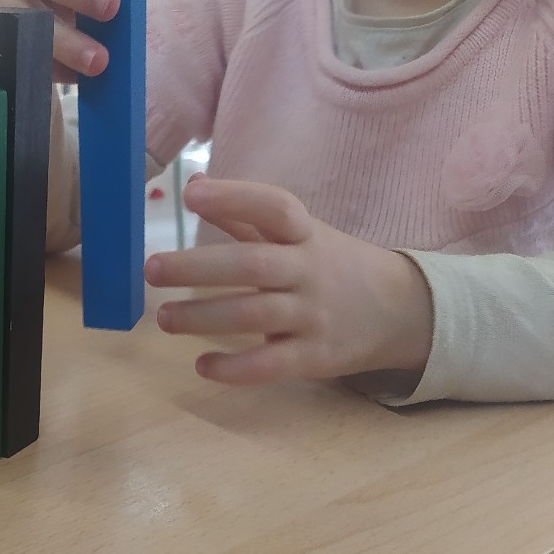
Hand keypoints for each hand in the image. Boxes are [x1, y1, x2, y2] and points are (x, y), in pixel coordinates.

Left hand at [145, 177, 433, 384]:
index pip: (274, 207)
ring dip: (202, 317)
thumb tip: (196, 184)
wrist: (402, 312)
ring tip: (164, 318)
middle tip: (152, 269)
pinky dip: (233, 369)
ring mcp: (313, 315)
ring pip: (252, 315)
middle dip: (197, 267)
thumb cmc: (333, 266)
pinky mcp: (315, 357)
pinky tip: (201, 365)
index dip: (234, 197)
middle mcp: (309, 270)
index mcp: (305, 234)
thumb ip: (246, 214)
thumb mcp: (300, 235)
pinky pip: (270, 364)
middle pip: (250, 264)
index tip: (191, 194)